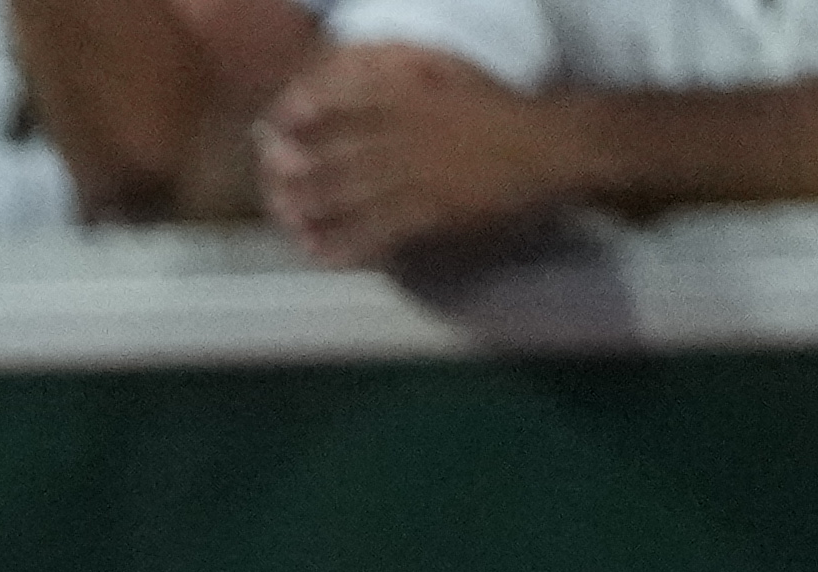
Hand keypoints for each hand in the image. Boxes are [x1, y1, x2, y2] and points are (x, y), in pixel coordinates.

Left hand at [257, 30, 575, 241]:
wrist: (551, 144)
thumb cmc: (504, 111)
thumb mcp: (454, 78)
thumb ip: (413, 76)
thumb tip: (373, 70)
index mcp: (413, 101)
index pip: (347, 106)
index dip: (307, 117)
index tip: (274, 124)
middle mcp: (404, 136)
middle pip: (338, 154)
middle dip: (297, 169)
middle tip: (266, 182)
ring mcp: (414, 176)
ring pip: (349, 195)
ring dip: (311, 210)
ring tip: (283, 221)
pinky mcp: (429, 212)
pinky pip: (377, 233)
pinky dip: (345, 246)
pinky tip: (320, 256)